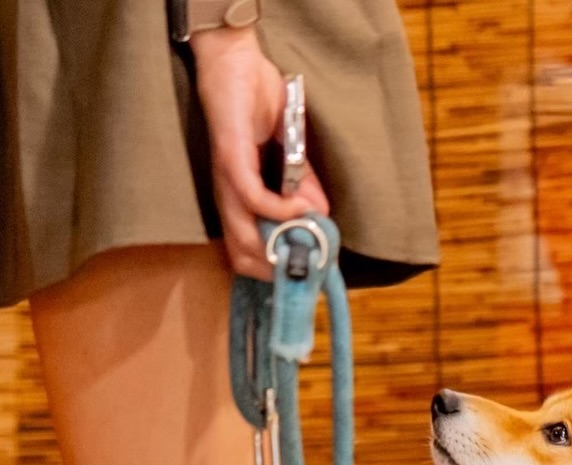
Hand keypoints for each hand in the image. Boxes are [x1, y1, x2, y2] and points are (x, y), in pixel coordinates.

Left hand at [192, 28, 329, 278]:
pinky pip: (253, 199)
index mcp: (239, 198)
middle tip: (308, 267)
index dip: (275, 271)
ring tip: (308, 242)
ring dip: (279, 247)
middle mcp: (228, 195)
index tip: (307, 273)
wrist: (236, 60)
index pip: (246, 252)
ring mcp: (227, 179)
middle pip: (240, 256)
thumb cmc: (258, 100)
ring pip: (242, 236)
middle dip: (277, 272)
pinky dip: (281, 209)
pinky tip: (304, 207)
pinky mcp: (231, 158)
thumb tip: (320, 215)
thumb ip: (304, 184)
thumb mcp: (292, 151)